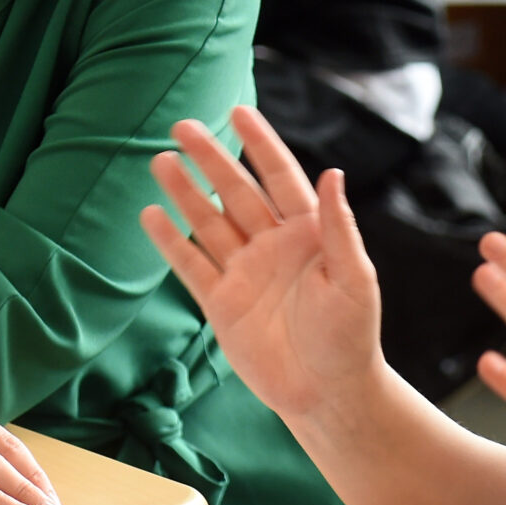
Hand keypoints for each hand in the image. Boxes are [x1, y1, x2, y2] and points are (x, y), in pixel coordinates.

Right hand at [140, 104, 385, 426]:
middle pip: (235, 191)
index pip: (280, 176)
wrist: (327, 394)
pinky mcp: (222, 304)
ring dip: (185, 192)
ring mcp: (244, 272)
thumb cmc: (351, 337)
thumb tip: (333, 171)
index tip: (239, 110)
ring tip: (160, 161)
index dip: (260, 144)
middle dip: (210, 158)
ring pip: (208, 222)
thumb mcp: (354, 278)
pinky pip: (191, 266)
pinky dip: (171, 242)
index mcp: (308, 233)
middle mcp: (273, 245)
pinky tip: (151, 215)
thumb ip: (338, 226)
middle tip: (181, 125)